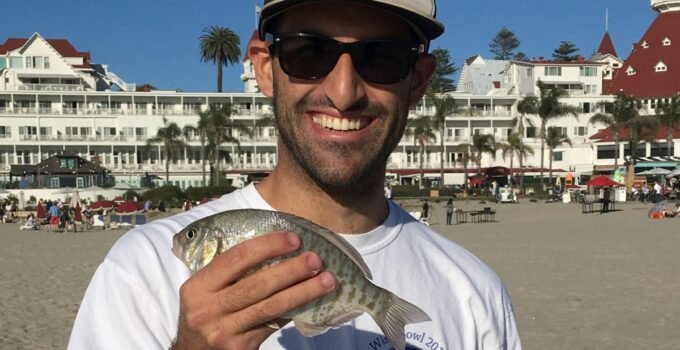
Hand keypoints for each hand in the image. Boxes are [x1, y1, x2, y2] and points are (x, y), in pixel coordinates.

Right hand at [172, 231, 335, 349]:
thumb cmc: (205, 313)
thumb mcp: (205, 291)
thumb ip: (229, 272)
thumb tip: (277, 247)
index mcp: (198, 287)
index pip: (236, 258)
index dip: (267, 246)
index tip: (293, 238)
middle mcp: (208, 309)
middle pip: (257, 284)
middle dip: (290, 270)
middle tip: (315, 259)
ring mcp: (224, 331)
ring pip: (271, 307)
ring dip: (302, 292)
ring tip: (326, 280)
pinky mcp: (240, 348)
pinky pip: (273, 325)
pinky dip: (294, 310)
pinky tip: (312, 301)